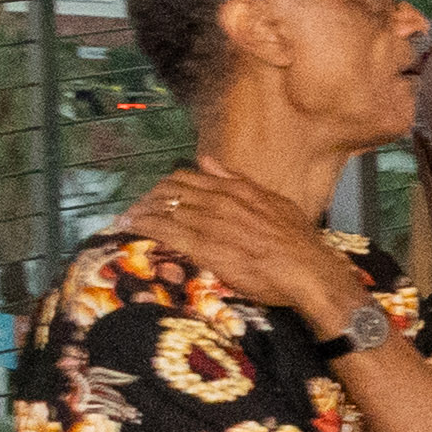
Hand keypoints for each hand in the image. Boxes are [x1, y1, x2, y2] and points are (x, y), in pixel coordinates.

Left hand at [126, 170, 371, 332]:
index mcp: (237, 190)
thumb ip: (237, 181)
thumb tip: (208, 161)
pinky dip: (143, 227)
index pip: (190, 177)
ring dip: (140, 212)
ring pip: (164, 208)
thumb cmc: (297, 242)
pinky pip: (165, 231)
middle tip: (136, 209)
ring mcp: (210, 223)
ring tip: (124, 218)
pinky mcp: (204, 247)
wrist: (307, 270)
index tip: (157, 193)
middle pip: (171, 191)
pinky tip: (126, 228)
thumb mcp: (273, 201)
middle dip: (149, 198)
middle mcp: (220, 201)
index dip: (168, 184)